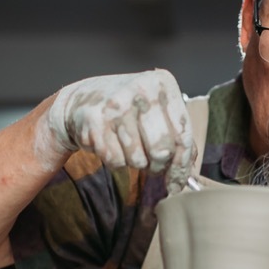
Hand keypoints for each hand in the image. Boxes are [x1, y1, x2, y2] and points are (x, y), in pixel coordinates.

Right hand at [41, 69, 195, 192]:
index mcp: (163, 84)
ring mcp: (116, 105)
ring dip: (134, 162)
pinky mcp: (95, 121)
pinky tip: (110, 143)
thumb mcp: (156, 110)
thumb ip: (176, 135)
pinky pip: (115, 160)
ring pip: (138, 159)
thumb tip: (187, 170)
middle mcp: (141, 90)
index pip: (183, 135)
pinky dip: (115, 160)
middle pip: (161, 150)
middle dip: (157, 166)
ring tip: (127, 146)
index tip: (176, 184)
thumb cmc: (128, 109)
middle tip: (150, 164)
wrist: (82, 99)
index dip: (181, 165)